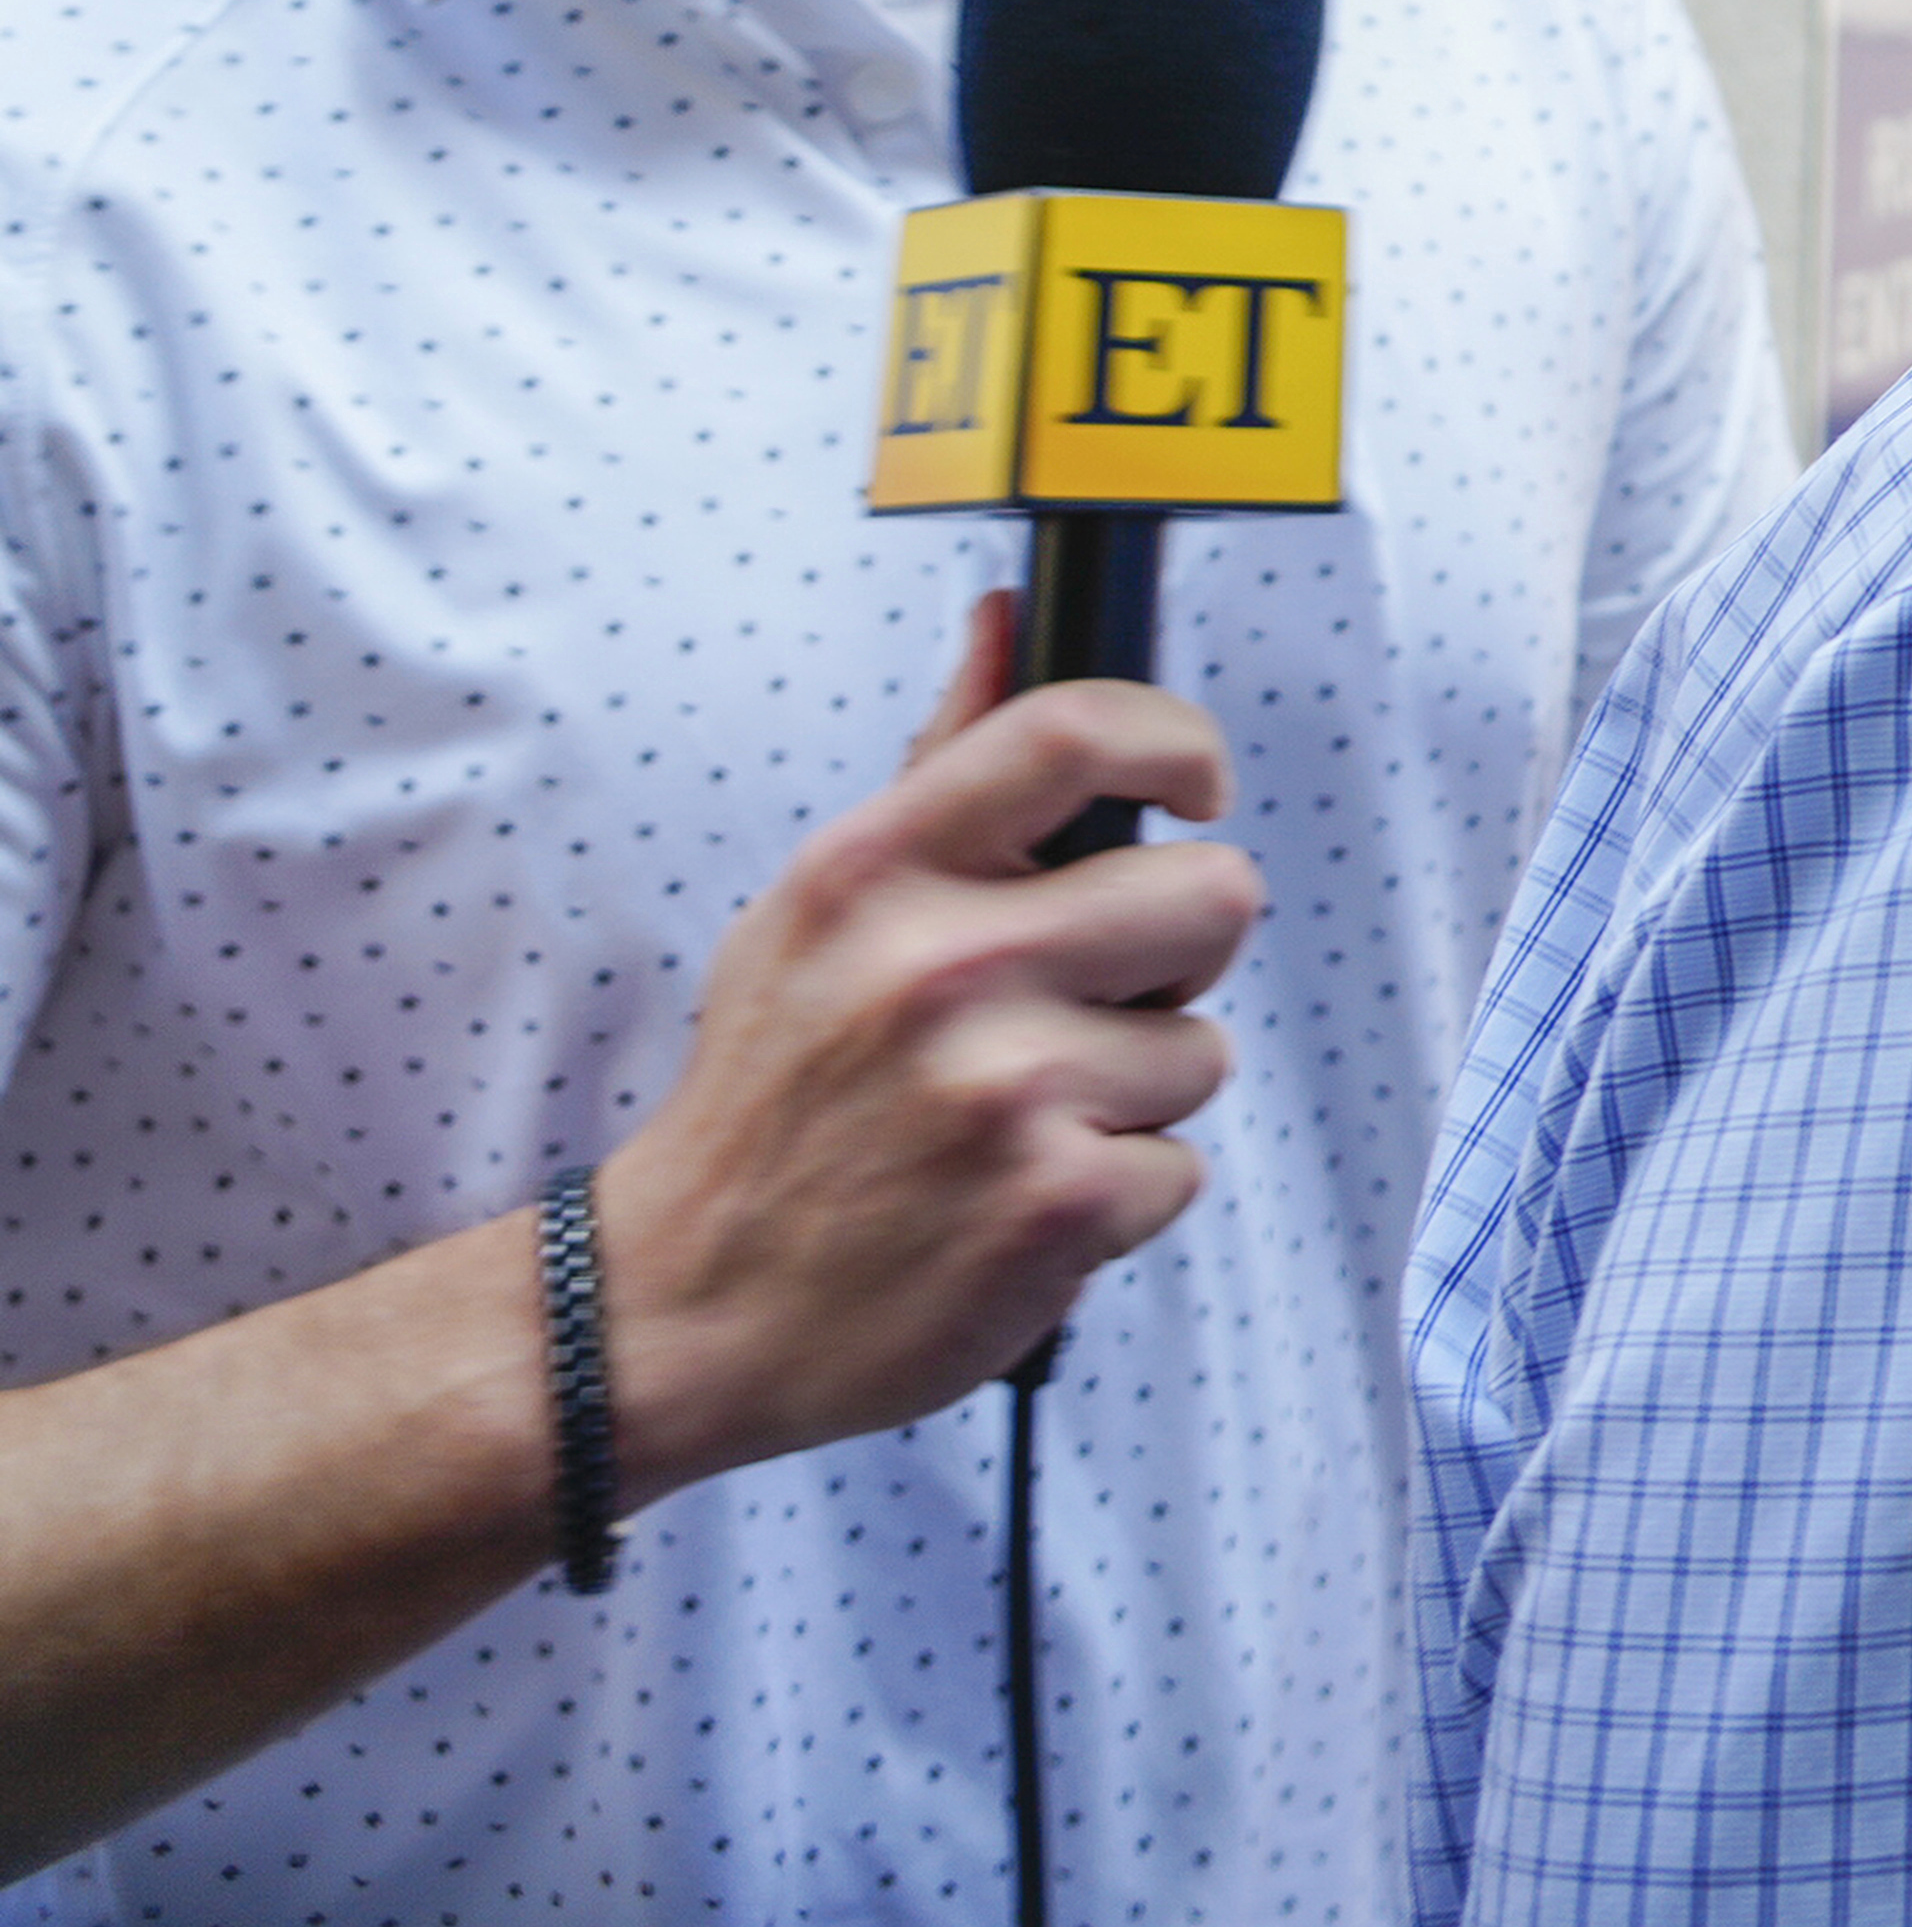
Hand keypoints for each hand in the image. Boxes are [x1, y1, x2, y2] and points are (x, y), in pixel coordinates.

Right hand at [595, 593, 1256, 1483]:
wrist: (683, 1309)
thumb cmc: (772, 1096)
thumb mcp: (818, 914)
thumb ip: (939, 767)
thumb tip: (1002, 617)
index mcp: (874, 872)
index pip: (1076, 733)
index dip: (1179, 743)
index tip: (1195, 789)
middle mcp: (940, 967)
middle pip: (1214, 892)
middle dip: (1179, 952)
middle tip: (1094, 999)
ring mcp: (1004, 1089)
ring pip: (1202, 1046)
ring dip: (1134, 1092)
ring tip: (1014, 1122)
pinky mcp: (1056, 1204)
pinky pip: (1180, 1166)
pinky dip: (1117, 1195)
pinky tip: (1012, 1202)